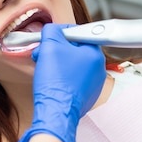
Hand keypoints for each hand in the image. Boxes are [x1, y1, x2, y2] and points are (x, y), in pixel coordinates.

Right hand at [15, 23, 105, 141]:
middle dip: (55, 49)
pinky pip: (72, 80)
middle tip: (42, 53)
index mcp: (95, 54)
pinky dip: (61, 78)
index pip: (79, 34)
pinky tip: (50, 81)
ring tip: (44, 68)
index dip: (60, 33)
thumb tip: (53, 29)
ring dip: (56, 63)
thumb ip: (52, 31)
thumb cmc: (56, 81)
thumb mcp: (50, 46)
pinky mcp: (85, 96)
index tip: (48, 38)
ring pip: (72, 65)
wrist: (55, 112)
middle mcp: (99, 69)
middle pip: (74, 50)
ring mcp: (93, 84)